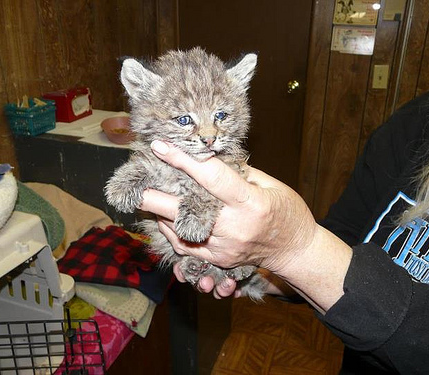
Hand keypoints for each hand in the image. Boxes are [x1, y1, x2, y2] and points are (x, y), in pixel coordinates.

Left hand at [141, 140, 351, 311]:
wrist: (295, 250)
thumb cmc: (288, 212)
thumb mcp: (271, 185)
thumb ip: (240, 172)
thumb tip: (210, 159)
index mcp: (249, 202)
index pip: (210, 177)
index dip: (182, 160)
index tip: (160, 146)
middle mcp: (233, 227)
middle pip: (181, 210)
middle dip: (152, 195)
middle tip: (133, 181)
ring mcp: (223, 247)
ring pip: (177, 230)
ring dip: (158, 213)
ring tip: (145, 195)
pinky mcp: (218, 259)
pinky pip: (185, 246)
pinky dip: (170, 231)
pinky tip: (164, 218)